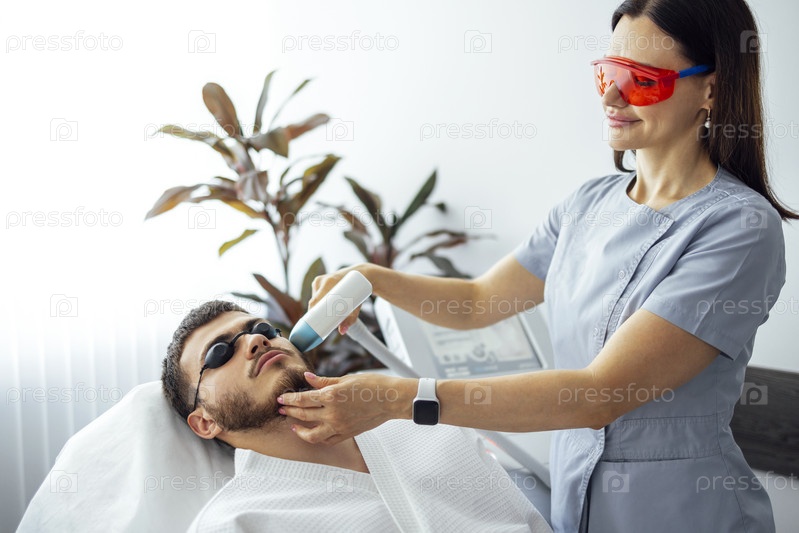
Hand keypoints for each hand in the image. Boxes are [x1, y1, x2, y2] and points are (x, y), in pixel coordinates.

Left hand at [277, 372, 413, 444]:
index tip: (281, 398)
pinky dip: (317, 438)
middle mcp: (333, 413)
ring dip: (299, 429)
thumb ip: (323, 381)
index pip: (302, 399)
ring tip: (293, 424)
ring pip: (312, 434)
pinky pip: (327, 440)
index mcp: (331, 396)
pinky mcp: (347, 433)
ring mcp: (339, 426)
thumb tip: (307, 379)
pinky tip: (313, 432)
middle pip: (303, 415)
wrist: (390, 399)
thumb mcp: (345, 379)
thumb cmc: (372, 385)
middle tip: (281, 409)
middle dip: (289, 412)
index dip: (289, 399)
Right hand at [308, 265, 369, 334]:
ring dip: (317, 309)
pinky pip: (315, 296)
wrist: (360, 275)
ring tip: (323, 318)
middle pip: (314, 301)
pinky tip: (317, 311)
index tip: (315, 323)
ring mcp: (319, 281)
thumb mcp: (356, 305)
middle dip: (316, 314)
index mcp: (329, 282)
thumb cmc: (358, 291)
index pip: (316, 301)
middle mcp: (322, 280)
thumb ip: (350, 319)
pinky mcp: (319, 283)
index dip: (314, 312)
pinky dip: (316, 304)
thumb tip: (342, 331)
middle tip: (322, 325)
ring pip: (314, 299)